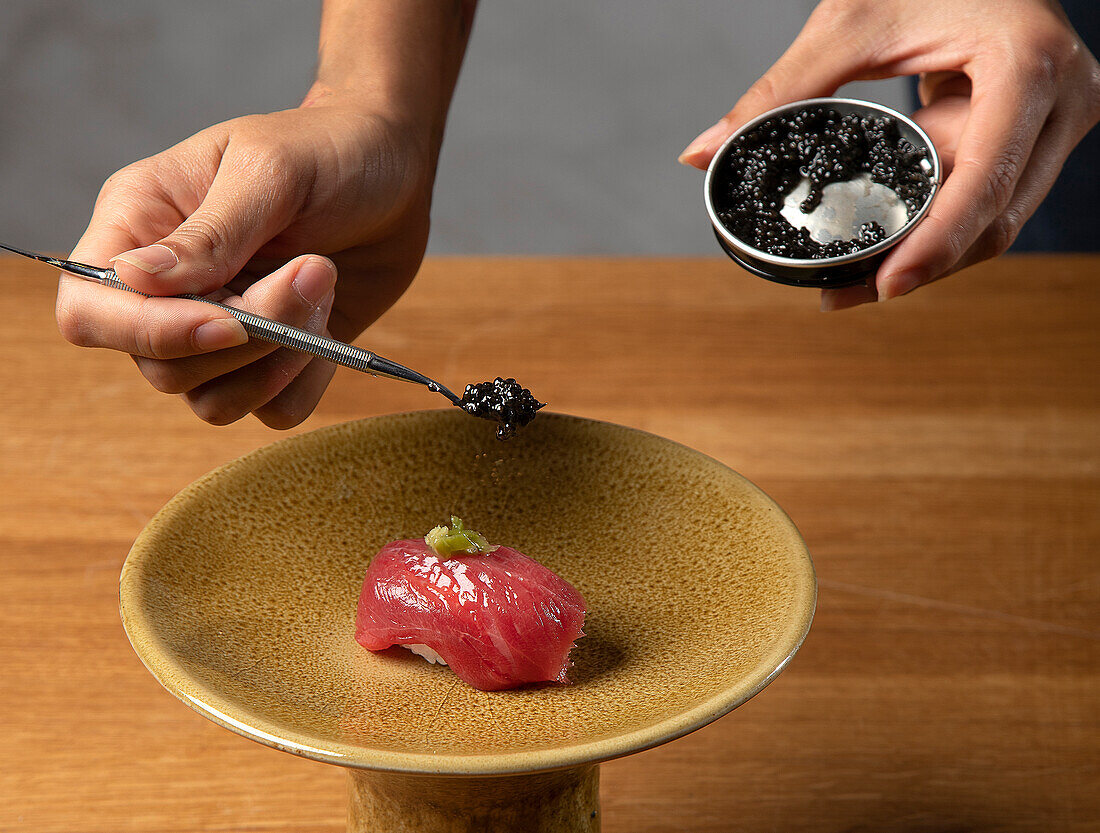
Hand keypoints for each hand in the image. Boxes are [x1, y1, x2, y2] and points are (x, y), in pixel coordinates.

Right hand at [56, 101, 432, 426]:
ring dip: (280, 360)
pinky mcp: (271, 360)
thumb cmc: (328, 151)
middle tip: (313, 270)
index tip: (229, 320)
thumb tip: (134, 279)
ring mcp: (218, 329)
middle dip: (248, 338)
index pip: (91, 311)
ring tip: (325, 284)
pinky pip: (271, 412)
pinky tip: (331, 325)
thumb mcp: (271, 172)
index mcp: (139, 224)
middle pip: (162, 368)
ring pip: (213, 401)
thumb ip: (210, 233)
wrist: (396, 173)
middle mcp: (167, 289)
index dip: (147, 333)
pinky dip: (306, 381)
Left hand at [679, 0, 1099, 308]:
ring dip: (923, 253)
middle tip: (843, 295)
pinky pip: (986, 200)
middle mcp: (1062, 102)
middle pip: (995, 219)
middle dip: (919, 264)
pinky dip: (934, 225)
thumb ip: (780, 91)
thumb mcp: (850, 23)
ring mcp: (1057, 122)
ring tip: (847, 285)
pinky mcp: (1038, 136)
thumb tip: (702, 153)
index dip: (937, 243)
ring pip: (993, 221)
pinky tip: (881, 247)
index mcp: (1029, 66)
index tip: (885, 287)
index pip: (987, 178)